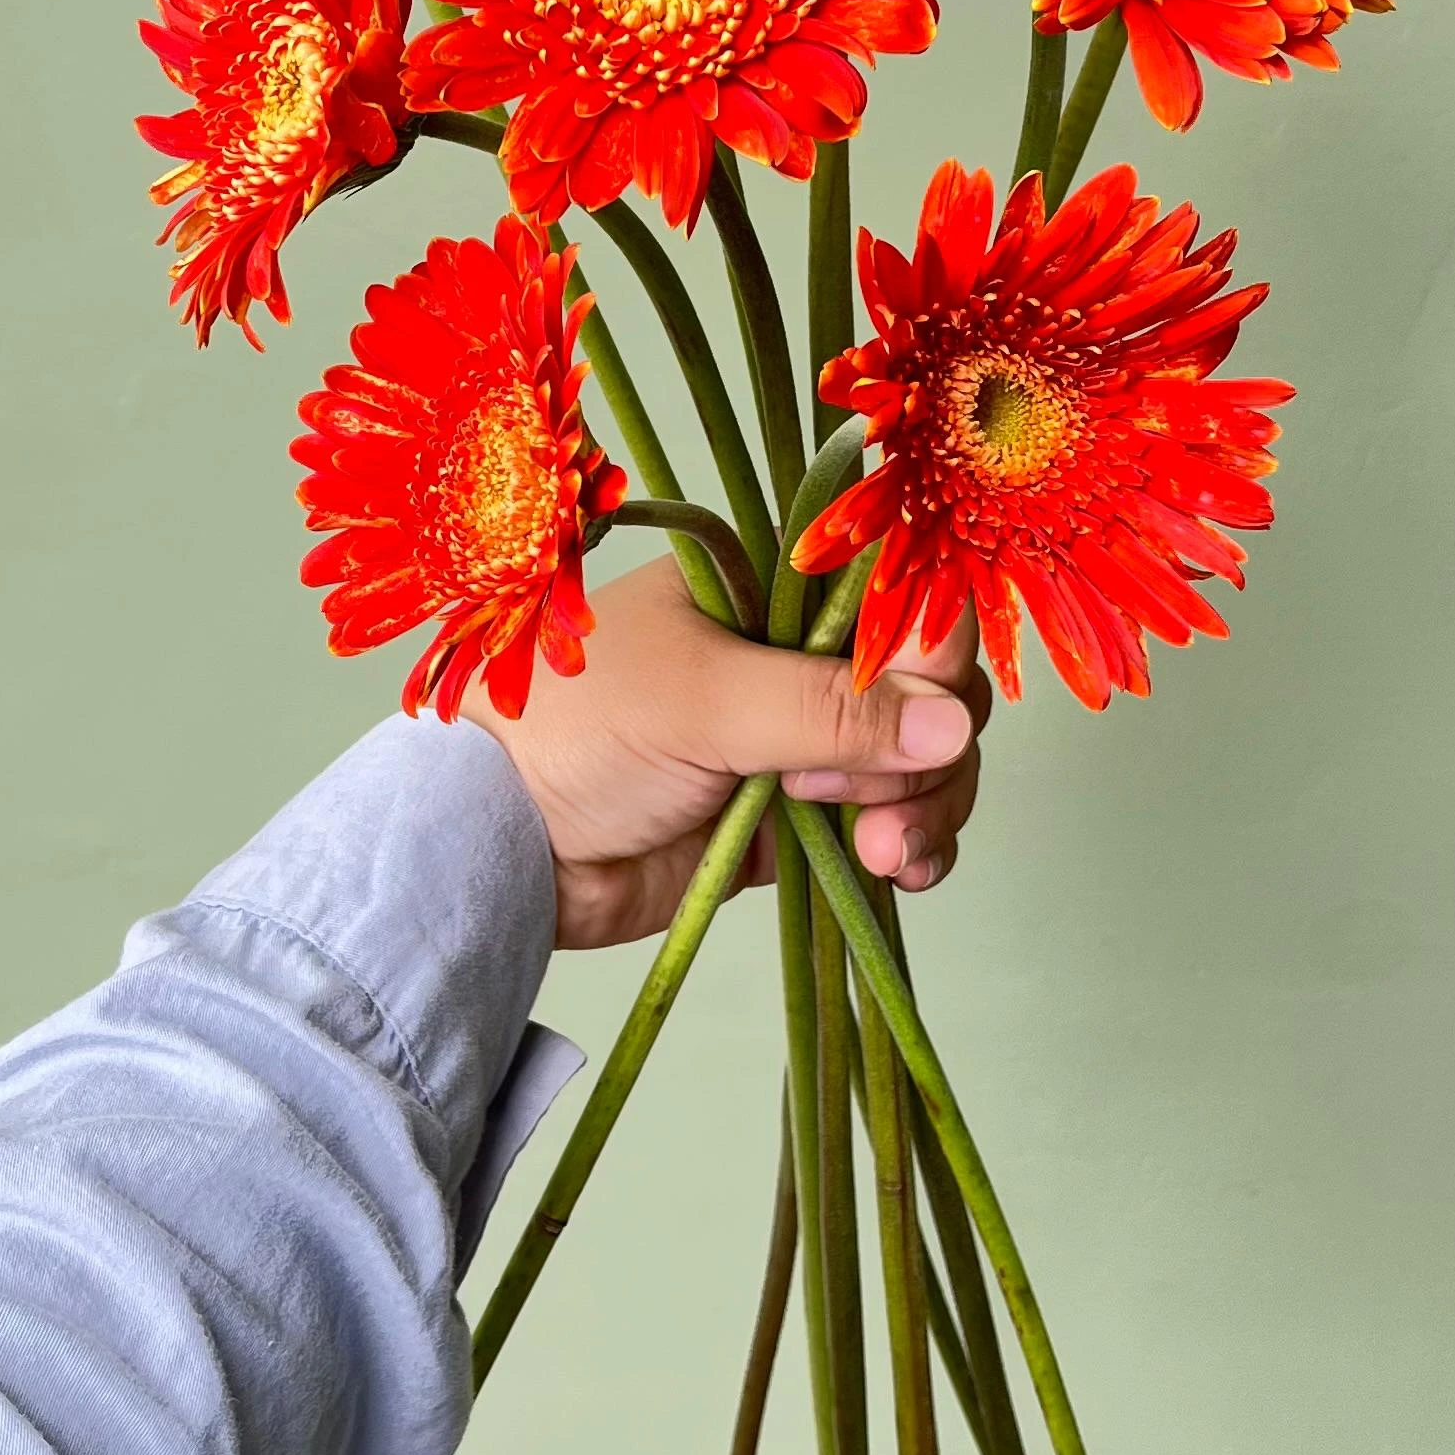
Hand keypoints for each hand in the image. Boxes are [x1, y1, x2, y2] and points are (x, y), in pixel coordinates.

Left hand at [462, 552, 991, 949]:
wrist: (501, 847)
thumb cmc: (574, 734)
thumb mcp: (703, 702)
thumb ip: (828, 711)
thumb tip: (953, 722)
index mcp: (771, 586)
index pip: (896, 595)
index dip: (928, 653)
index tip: (924, 709)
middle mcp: (796, 652)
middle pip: (926, 684)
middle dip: (926, 747)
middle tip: (863, 797)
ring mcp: (801, 736)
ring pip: (920, 756)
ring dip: (925, 804)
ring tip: (878, 849)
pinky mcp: (800, 815)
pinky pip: (891, 821)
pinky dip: (913, 845)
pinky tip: (899, 869)